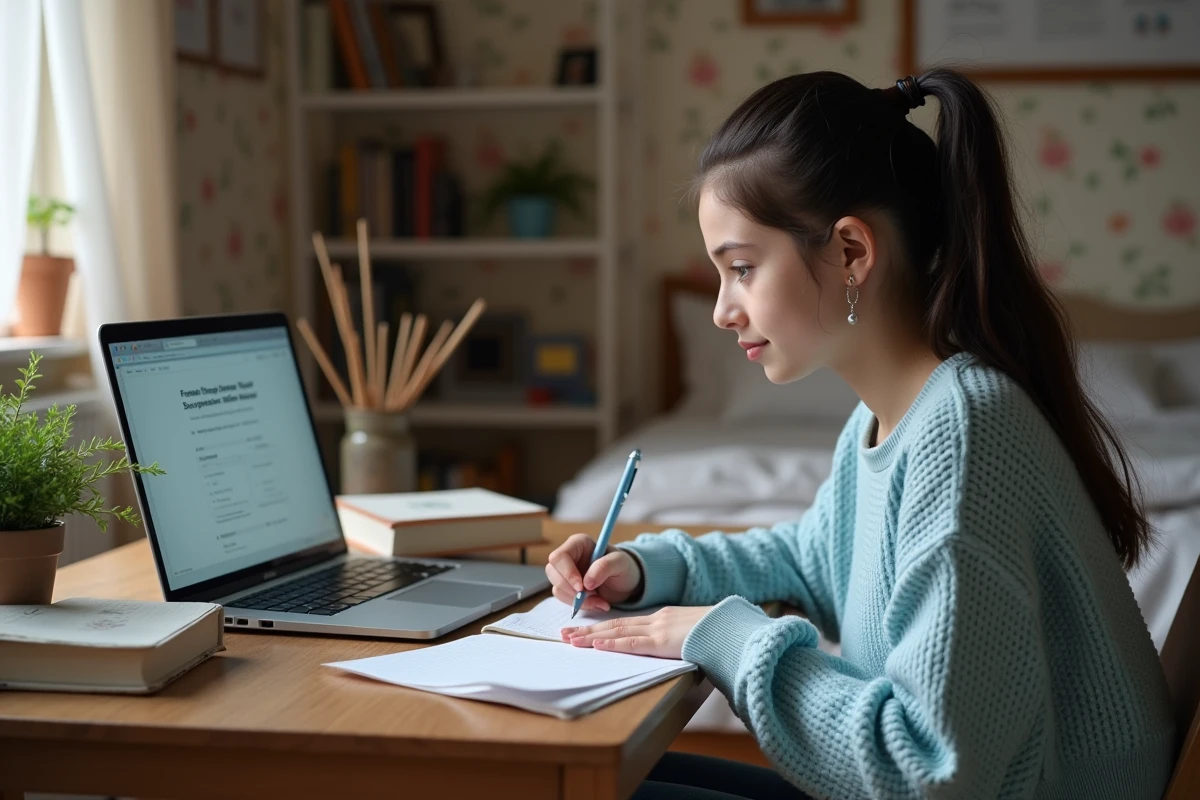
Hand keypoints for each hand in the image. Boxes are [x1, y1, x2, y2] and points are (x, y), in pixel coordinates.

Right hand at [545, 533, 642, 612]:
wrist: (626, 583)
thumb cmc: (623, 567)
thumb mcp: (620, 563)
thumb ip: (605, 567)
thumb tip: (586, 582)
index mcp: (578, 543)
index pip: (559, 556)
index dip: (567, 572)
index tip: (581, 587)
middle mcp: (568, 556)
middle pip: (552, 572)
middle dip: (571, 589)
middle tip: (593, 596)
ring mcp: (565, 573)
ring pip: (557, 587)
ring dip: (577, 600)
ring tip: (600, 601)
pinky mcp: (567, 587)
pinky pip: (564, 598)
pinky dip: (580, 605)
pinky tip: (597, 603)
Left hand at [560, 606, 714, 659]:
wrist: (730, 629)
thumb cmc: (716, 633)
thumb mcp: (691, 632)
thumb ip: (676, 638)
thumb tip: (671, 646)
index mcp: (661, 618)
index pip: (625, 622)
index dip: (602, 626)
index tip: (584, 630)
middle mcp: (655, 620)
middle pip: (614, 625)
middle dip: (587, 629)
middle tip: (564, 634)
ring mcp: (657, 629)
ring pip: (617, 632)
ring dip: (591, 636)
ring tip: (570, 640)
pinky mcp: (662, 642)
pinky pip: (632, 643)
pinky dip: (612, 644)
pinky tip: (596, 646)